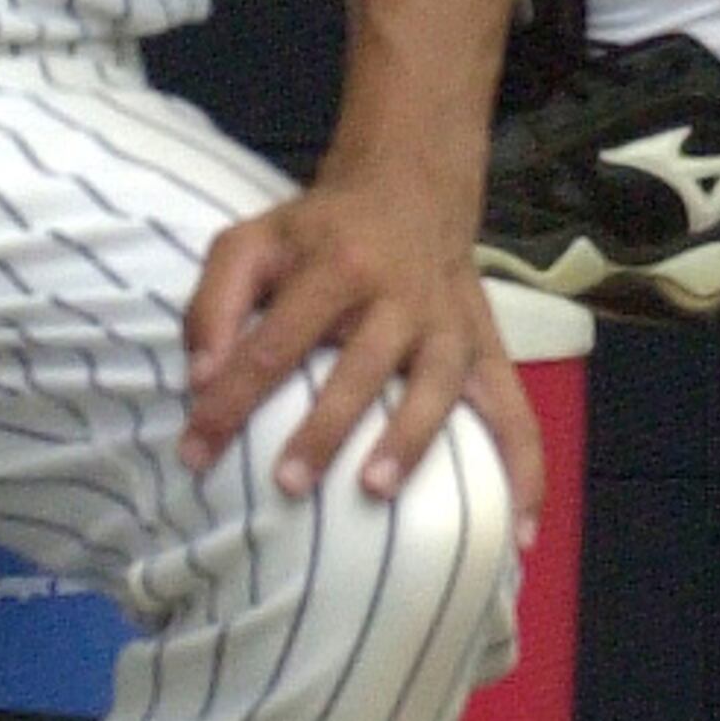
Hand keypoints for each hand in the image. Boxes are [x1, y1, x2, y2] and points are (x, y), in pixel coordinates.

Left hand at [181, 147, 547, 527]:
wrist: (411, 188)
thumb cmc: (317, 233)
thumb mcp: (252, 241)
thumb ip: (214, 304)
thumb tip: (199, 380)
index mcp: (335, 265)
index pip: (275, 341)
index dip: (231, 399)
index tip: (194, 453)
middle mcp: (401, 295)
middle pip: (362, 365)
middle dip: (325, 426)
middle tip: (287, 483)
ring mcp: (452, 326)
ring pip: (437, 386)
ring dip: (410, 440)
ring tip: (375, 491)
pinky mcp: (489, 352)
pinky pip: (516, 413)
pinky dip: (525, 471)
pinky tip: (520, 532)